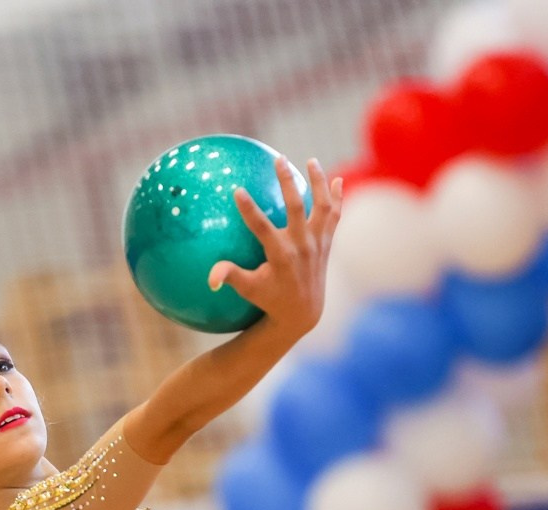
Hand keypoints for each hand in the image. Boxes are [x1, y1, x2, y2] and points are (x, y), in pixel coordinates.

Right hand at [207, 156, 342, 337]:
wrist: (303, 312)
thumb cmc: (269, 299)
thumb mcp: (248, 290)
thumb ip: (230, 277)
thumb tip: (210, 278)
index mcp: (281, 256)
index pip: (262, 228)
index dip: (249, 209)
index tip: (237, 190)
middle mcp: (302, 246)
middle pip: (296, 208)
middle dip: (287, 183)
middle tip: (278, 159)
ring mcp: (317, 243)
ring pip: (322, 207)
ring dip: (319, 182)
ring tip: (311, 161)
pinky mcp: (326, 242)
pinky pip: (334, 215)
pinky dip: (337, 197)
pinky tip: (336, 180)